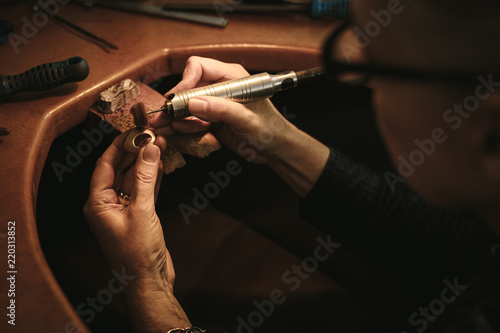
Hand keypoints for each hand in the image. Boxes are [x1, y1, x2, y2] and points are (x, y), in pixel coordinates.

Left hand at [83, 133, 189, 331]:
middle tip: (151, 134)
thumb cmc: (136, 253)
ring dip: (145, 162)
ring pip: (133, 178)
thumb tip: (149, 149)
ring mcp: (123, 210)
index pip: (104, 165)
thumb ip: (145, 177)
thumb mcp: (142, 210)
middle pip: (119, 169)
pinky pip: (143, 189)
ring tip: (159, 144)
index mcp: (97, 203)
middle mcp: (106, 204)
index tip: (134, 130)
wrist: (148, 280)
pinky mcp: (138, 215)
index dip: (119, 145)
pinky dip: (151, 177)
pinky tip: (160, 164)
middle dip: (135, 151)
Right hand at [151, 56, 329, 196]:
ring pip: (185, 105)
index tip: (176, 100)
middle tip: (163, 118)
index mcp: (231, 77)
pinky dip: (182, 127)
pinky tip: (181, 133)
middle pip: (187, 87)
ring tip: (178, 128)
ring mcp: (214, 103)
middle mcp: (220, 87)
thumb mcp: (247, 119)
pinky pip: (189, 119)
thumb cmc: (269, 130)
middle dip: (176, 104)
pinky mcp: (210, 118)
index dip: (184, 82)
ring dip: (178, 118)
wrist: (274, 150)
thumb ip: (221, 109)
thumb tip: (194, 102)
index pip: (198, 67)